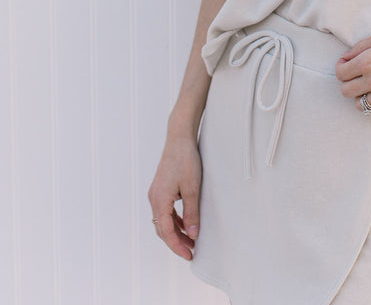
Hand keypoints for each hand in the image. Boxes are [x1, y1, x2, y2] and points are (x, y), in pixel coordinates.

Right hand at [147, 135, 201, 259]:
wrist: (179, 138)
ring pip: (164, 221)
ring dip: (176, 232)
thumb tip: (192, 234)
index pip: (166, 232)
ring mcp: (156, 193)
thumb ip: (192, 213)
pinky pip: (166, 211)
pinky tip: (186, 224)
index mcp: (159, 201)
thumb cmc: (186, 160)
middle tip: (191, 252)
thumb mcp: (192, 188)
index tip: (189, 255)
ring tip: (191, 241)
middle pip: (163, 229)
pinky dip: (175, 220)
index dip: (177, 246)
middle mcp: (154, 199)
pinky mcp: (161, 189)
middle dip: (176, 242)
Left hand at [335, 25, 370, 116]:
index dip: (341, 67)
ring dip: (362, 95)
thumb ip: (359, 47)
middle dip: (348, 82)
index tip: (347, 64)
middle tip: (357, 75)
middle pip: (345, 91)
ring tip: (370, 85)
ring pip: (359, 104)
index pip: (340, 73)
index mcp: (367, 61)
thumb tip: (346, 59)